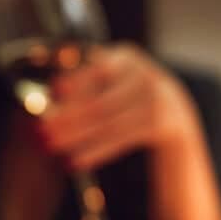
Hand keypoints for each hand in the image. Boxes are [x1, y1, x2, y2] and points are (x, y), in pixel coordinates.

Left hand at [39, 45, 199, 170]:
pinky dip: (97, 151)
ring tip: (53, 147)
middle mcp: (146, 75)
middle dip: (68, 117)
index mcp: (126, 58)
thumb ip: (83, 92)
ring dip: (78, 136)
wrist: (177, 120)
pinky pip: (123, 139)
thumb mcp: (110, 88)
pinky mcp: (165, 125)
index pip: (98, 69)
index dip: (75, 80)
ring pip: (109, 122)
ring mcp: (160, 100)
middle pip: (100, 100)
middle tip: (43, 131)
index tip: (54, 91)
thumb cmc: (129, 103)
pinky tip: (76, 161)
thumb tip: (50, 102)